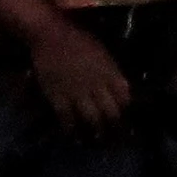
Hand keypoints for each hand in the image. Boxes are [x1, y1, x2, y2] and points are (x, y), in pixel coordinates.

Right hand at [27, 13, 131, 131]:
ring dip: (95, 133)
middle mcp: (97, 85)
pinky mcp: (59, 96)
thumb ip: (111, 72)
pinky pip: (67, 118)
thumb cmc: (78, 40)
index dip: (126, 111)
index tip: (125, 119)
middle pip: (111, 113)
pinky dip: (71, 129)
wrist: (50, 34)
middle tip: (113, 138)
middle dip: (114, 128)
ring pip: (92, 119)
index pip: (125, 99)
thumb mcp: (102, 53)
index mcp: (110, 73)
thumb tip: (120, 89)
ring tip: (95, 141)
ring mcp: (78, 92)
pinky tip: (72, 134)